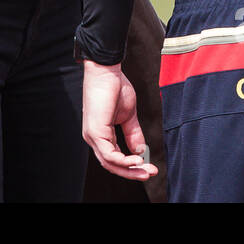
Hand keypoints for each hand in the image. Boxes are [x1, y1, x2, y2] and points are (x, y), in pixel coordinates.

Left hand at [81, 60, 157, 180]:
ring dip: (130, 169)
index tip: (151, 167)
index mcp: (101, 134)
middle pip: (112, 165)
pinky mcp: (95, 132)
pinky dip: (124, 161)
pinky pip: (109, 155)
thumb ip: (133, 134)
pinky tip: (137, 159)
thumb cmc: (115, 87)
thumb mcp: (128, 116)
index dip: (133, 166)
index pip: (115, 158)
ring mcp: (92, 136)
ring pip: (110, 163)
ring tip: (146, 168)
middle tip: (151, 173)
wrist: (106, 71)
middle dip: (133, 172)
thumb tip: (140, 152)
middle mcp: (94, 138)